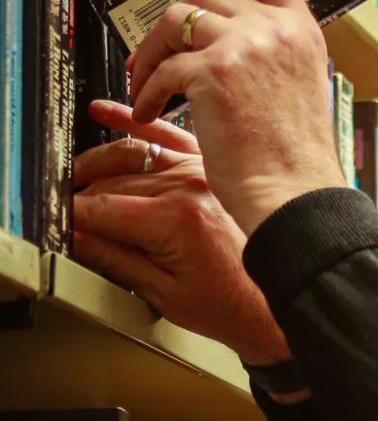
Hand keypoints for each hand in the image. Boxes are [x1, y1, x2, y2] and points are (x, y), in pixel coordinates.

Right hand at [72, 99, 291, 365]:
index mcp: (176, 219)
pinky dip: (135, 123)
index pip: (101, 208)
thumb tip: (76, 236)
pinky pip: (167, 136)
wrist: (276, 306)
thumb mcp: (164, 294)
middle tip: (68, 209)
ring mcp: (202, 173)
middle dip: (84, 196)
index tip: (57, 219)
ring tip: (77, 178)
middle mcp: (190, 187)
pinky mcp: (211, 170)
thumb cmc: (234, 306)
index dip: (73, 215)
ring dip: (99, 164)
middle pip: (113, 181)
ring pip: (132, 155)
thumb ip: (115, 260)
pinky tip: (106, 114)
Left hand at [126, 0, 347, 235]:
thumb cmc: (295, 163)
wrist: (296, 199)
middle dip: (174, 24)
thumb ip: (268, 53)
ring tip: (148, 85)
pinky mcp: (212, 73)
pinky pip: (163, 68)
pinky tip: (151, 114)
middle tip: (160, 55)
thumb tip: (217, 32)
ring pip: (175, 20)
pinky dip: (148, 92)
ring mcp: (245, 47)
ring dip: (152, 53)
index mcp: (302, 32)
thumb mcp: (297, 89)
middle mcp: (276, 30)